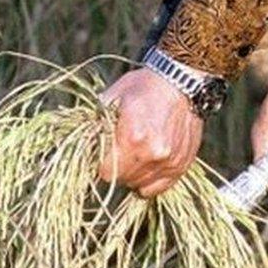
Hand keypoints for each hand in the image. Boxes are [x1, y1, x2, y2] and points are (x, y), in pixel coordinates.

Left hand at [97, 67, 203, 197]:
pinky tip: (150, 162)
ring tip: (138, 150)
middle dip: (119, 167)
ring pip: (141, 185)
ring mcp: (168, 161)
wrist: (182, 81)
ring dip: (135, 173)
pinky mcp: (181, 164)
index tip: (106, 150)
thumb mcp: (115, 94)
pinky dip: (152, 178)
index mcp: (132, 137)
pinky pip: (160, 187)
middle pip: (123, 180)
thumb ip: (98, 120)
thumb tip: (85, 139)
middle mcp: (152, 154)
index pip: (106, 172)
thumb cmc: (146, 85)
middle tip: (123, 148)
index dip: (103, 162)